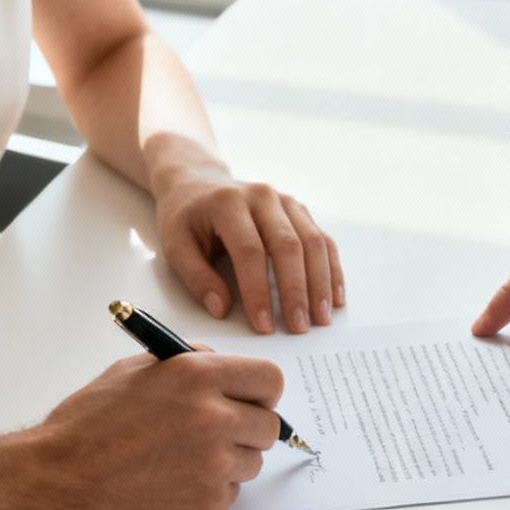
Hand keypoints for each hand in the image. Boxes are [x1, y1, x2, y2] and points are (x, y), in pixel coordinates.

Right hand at [27, 352, 282, 509]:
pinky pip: (228, 496)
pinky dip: (208, 491)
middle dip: (248, 430)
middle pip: (269, 427)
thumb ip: (187, 362)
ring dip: (228, 462)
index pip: (270, 379)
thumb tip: (219, 364)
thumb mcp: (133, 371)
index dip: (261, 392)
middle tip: (217, 434)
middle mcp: (214, 419)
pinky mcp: (207, 506)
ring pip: (251, 464)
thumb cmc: (86, 427)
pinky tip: (170, 484)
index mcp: (198, 377)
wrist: (57, 483)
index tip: (251, 400)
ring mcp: (214, 466)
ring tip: (180, 460)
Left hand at [154, 167, 344, 334]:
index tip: (264, 325)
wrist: (198, 182)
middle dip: (296, 291)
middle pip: (288, 245)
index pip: (249, 251)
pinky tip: (334, 297)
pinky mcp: (299, 210)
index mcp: (228, 203)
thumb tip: (220, 309)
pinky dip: (331, 269)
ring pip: (312, 242)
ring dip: (320, 283)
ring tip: (321, 318)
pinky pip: (322, 240)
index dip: (258, 291)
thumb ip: (196, 277)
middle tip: (299, 327)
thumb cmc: (186, 217)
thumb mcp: (175, 245)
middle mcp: (262, 196)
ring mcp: (285, 201)